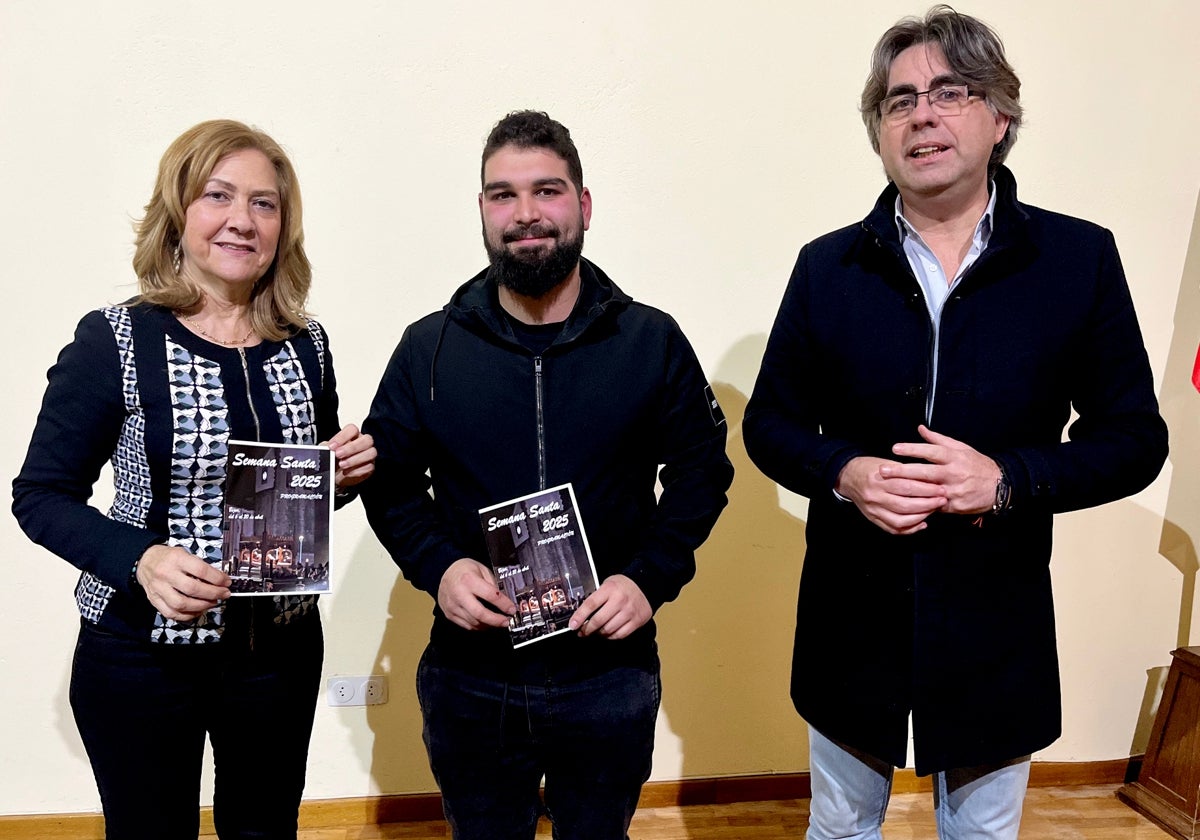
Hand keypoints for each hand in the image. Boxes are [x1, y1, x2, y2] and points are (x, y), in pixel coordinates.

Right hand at [136, 544, 230, 620]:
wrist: (144, 561)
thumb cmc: (168, 557)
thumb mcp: (184, 553)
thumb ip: (199, 566)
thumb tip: (219, 579)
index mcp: (176, 559)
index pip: (201, 571)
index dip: (217, 578)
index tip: (226, 582)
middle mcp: (166, 574)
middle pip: (193, 589)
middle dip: (213, 594)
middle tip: (223, 594)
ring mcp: (159, 589)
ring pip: (182, 604)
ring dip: (201, 606)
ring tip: (212, 602)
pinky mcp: (154, 600)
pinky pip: (171, 613)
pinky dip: (187, 615)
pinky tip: (197, 610)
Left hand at [323, 423, 375, 489]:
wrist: (335, 476)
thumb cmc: (333, 460)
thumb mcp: (326, 452)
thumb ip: (326, 448)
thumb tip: (326, 448)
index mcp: (352, 435)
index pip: (352, 429)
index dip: (342, 437)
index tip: (332, 446)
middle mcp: (362, 443)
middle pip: (366, 440)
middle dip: (352, 448)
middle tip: (338, 455)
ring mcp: (368, 455)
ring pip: (371, 453)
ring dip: (355, 459)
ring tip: (342, 465)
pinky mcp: (370, 467)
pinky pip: (369, 467)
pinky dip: (357, 471)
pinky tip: (346, 472)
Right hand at [437, 558, 515, 630]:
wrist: (443, 572)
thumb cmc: (463, 570)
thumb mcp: (482, 569)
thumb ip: (493, 584)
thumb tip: (505, 600)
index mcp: (469, 580)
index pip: (490, 595)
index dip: (504, 604)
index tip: (512, 609)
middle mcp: (459, 594)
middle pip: (480, 614)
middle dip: (496, 620)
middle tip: (506, 621)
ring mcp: (453, 606)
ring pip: (474, 622)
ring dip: (488, 624)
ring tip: (497, 621)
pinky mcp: (449, 614)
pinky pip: (466, 625)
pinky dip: (478, 626)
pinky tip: (485, 622)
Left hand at [569, 574, 651, 639]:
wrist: (645, 585)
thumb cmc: (623, 586)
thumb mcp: (607, 584)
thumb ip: (596, 597)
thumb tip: (581, 615)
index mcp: (610, 589)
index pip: (590, 604)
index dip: (579, 616)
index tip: (572, 625)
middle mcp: (620, 601)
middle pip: (598, 620)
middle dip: (586, 629)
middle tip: (582, 631)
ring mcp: (629, 612)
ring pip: (608, 630)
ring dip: (598, 633)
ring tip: (594, 632)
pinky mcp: (636, 621)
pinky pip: (619, 635)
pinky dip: (610, 636)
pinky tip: (607, 633)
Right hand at [835, 455, 945, 534]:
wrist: (848, 477)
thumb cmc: (870, 468)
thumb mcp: (886, 463)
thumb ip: (905, 472)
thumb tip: (930, 480)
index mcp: (878, 479)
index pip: (907, 486)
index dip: (927, 489)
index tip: (941, 488)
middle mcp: (875, 496)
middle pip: (905, 505)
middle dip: (928, 504)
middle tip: (942, 500)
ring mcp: (873, 510)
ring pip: (900, 520)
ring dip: (921, 517)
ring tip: (933, 510)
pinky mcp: (873, 519)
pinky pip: (893, 529)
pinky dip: (910, 529)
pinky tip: (922, 523)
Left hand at [886, 425, 1000, 514]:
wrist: (1000, 486)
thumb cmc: (977, 465)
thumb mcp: (961, 448)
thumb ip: (938, 439)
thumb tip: (921, 428)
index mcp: (954, 457)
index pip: (930, 451)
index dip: (912, 449)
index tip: (895, 448)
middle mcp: (953, 473)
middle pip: (924, 472)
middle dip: (902, 471)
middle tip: (883, 470)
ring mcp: (953, 491)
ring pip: (927, 491)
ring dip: (907, 490)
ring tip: (888, 488)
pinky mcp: (954, 506)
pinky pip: (934, 506)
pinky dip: (920, 505)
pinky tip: (904, 504)